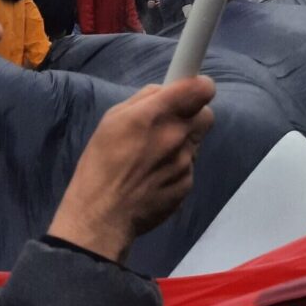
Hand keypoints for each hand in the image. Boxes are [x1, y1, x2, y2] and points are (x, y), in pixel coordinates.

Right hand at [47, 77, 214, 262]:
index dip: (200, 87)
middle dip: (191, 116)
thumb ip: (144, 99)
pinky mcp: (188, 184)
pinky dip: (177, 167)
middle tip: (169, 125)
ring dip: (183, 142)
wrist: (101, 218)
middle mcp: (177, 136)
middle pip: (205, 115)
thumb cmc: (100, 164)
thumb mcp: (112, 120)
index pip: (202, 88)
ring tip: (153, 157)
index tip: (191, 90)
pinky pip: (189, 166)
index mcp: (157, 114)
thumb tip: (165, 90)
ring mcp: (186, 162)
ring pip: (196, 141)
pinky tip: (154, 177)